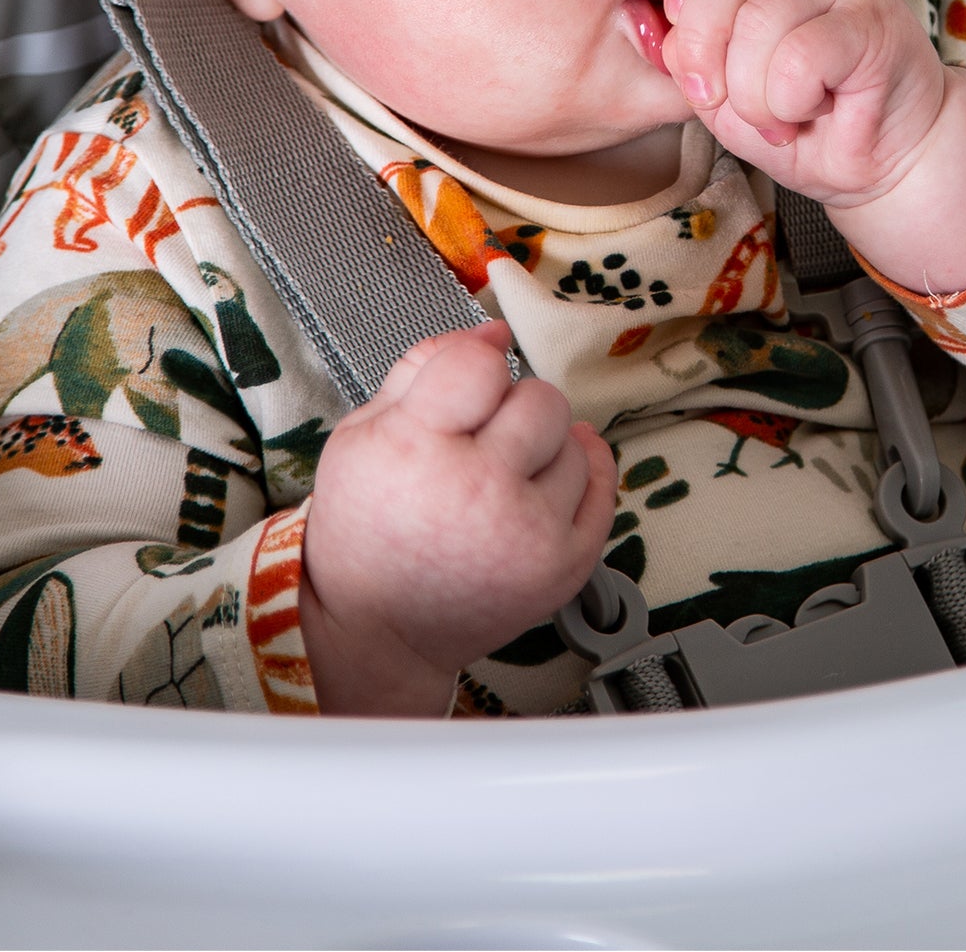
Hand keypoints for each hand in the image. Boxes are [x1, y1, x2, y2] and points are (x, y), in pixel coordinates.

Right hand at [298, 320, 616, 715]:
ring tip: (499, 478)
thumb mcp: (361, 432)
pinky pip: (604, 485)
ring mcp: (530, 533)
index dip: (475, 364)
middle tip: (479, 440)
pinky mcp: (565, 567)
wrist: (379, 632)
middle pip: (541, 399)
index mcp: (416, 450)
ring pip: (575, 439)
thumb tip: (494, 334)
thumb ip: (424, 366)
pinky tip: (545, 476)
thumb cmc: (368, 527)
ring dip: (542, 448)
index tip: (466, 382)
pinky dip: (582, 472)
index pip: (480, 364)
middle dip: (512, 408)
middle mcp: (479, 491)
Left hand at [660, 0, 965, 291]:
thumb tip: (645, 22)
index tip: (688, 53)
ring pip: (760, 19)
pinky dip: (789, 101)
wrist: (884, 161)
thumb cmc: (802, 123)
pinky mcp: (875, 25)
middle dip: (701, 49)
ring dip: (751, 92)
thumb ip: (684, 55)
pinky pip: (801, 55)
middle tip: (716, 97)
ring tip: (776, 115)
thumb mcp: (722, 92)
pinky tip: (809, 111)